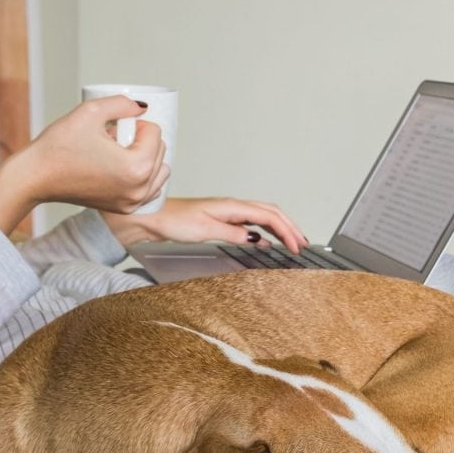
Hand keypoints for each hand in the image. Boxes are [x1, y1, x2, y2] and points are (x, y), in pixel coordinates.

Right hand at [0, 97, 167, 234]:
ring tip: (117, 152)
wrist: (34, 177)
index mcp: (136, 168)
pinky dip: (144, 176)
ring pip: (160, 172)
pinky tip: (122, 167)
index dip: (136, 123)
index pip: (156, 133)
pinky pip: (150, 189)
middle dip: (141, 140)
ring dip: (146, 157)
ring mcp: (133, 203)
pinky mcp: (125, 209)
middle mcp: (140, 190)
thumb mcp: (90, 112)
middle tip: (113, 137)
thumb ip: (122, 103)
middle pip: (161, 152)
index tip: (114, 126)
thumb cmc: (58, 147)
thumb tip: (143, 107)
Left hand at [101, 197, 307, 252]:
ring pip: (264, 216)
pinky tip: (266, 241)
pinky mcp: (222, 220)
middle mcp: (233, 207)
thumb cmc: (171, 221)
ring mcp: (228, 213)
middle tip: (303, 244)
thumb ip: (231, 232)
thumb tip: (255, 237)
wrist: (150, 217)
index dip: (287, 231)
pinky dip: (265, 231)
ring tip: (293, 241)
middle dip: (291, 228)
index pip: (270, 216)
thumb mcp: (203, 229)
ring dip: (281, 228)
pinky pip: (251, 222)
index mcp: (232, 206)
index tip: (297, 246)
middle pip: (272, 214)